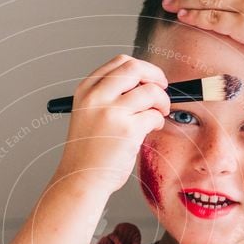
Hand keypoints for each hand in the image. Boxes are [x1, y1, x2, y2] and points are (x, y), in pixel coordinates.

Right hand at [56, 54, 169, 194]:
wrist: (81, 180)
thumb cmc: (89, 152)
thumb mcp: (90, 114)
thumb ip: (110, 96)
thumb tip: (147, 82)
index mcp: (86, 90)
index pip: (119, 62)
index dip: (142, 68)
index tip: (151, 79)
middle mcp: (96, 97)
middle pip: (135, 68)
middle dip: (156, 76)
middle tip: (163, 90)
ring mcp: (111, 112)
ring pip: (150, 91)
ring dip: (162, 101)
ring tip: (159, 115)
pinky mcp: (127, 130)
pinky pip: (155, 115)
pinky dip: (159, 120)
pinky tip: (151, 129)